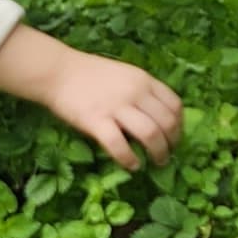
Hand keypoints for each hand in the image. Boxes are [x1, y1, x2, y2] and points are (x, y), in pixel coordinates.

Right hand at [0, 21, 182, 168]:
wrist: (58, 71)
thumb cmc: (90, 74)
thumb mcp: (124, 75)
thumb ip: (141, 91)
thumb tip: (157, 117)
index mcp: (144, 80)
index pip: (175, 105)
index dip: (179, 125)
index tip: (174, 137)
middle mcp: (135, 92)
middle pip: (167, 122)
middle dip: (172, 144)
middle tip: (167, 155)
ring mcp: (116, 106)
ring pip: (150, 134)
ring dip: (158, 153)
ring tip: (156, 163)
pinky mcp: (97, 121)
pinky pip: (120, 145)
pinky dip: (130, 159)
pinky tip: (132, 165)